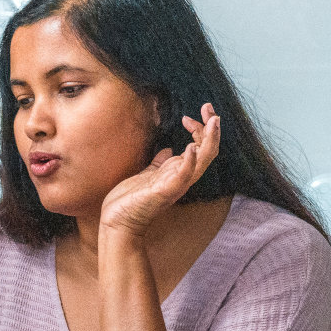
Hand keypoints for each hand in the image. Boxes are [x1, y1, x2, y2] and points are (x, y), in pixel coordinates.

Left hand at [100, 103, 220, 238]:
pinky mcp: (164, 192)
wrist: (118, 222)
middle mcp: (182, 178)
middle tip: (209, 107)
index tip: (188, 117)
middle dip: (211, 128)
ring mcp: (175, 185)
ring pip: (202, 161)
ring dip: (209, 140)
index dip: (199, 129)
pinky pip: (182, 176)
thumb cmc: (131, 200)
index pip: (200, 147)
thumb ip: (159, 163)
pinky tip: (189, 147)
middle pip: (208, 151)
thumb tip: (167, 150)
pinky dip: (188, 161)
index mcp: (178, 172)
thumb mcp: (147, 175)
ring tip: (213, 121)